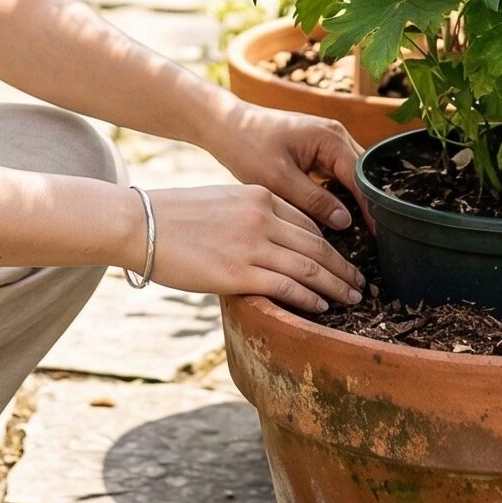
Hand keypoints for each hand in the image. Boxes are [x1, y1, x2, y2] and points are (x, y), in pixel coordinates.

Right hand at [131, 183, 363, 312]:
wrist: (140, 223)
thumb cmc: (174, 216)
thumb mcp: (222, 202)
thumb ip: (250, 216)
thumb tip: (269, 241)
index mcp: (259, 196)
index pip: (308, 222)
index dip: (331, 243)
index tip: (343, 259)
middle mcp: (262, 217)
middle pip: (317, 244)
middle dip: (343, 266)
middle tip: (361, 283)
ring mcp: (252, 244)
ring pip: (309, 266)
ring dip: (336, 285)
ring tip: (353, 298)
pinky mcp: (238, 272)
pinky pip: (286, 286)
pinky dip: (309, 297)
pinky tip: (322, 306)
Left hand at [205, 101, 369, 234]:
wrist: (226, 126)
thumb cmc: (248, 147)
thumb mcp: (279, 179)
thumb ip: (314, 201)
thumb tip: (346, 222)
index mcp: (330, 138)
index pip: (362, 178)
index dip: (371, 209)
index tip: (378, 238)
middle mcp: (336, 135)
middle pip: (363, 175)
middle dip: (368, 206)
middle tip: (372, 240)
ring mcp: (328, 141)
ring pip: (352, 176)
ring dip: (355, 201)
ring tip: (359, 234)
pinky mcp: (318, 149)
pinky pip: (338, 174)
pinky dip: (340, 194)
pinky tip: (337, 218)